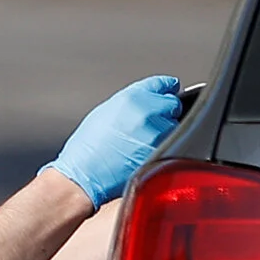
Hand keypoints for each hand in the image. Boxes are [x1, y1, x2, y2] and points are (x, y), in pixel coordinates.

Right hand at [43, 75, 182, 205]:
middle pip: (173, 104)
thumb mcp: (106, 112)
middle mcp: (148, 112)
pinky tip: (142, 153)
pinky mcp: (161, 154)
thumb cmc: (88, 148)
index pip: (164, 84)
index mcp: (133, 97)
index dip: (166, 89)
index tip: (169, 91)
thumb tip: (149, 101)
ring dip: (164, 132)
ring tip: (140, 142)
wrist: (84, 175)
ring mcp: (157, 134)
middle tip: (147, 124)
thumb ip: (132, 102)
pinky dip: (162, 148)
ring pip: (175, 127)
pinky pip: (171, 147)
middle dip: (165, 112)